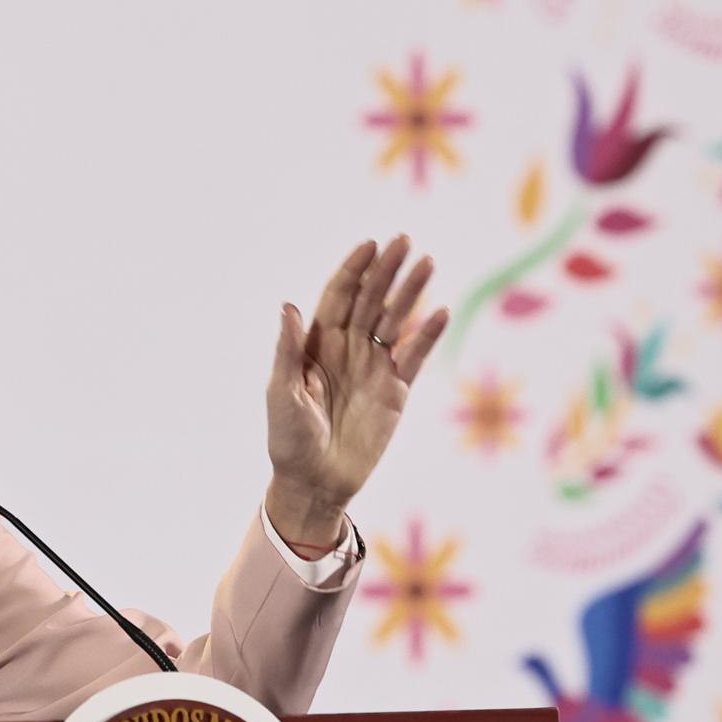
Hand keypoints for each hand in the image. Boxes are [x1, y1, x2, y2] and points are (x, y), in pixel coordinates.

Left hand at [266, 235, 447, 514]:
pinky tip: (439, 311)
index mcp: (317, 345)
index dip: (353, 270)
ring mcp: (373, 368)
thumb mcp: (281, 393)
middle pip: (370, 300)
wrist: (314, 481)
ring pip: (395, 320)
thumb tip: (289, 306)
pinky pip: (414, 356)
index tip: (369, 245)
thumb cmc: (288, 438)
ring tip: (427, 263)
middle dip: (386, 271)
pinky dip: (427, 335)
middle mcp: (347, 349)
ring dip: (410, 292)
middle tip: (404, 241)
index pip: (338, 296)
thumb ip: (289, 350)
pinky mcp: (396, 391)